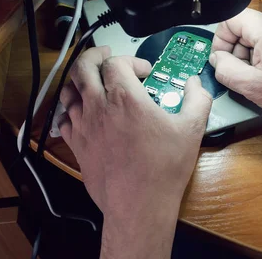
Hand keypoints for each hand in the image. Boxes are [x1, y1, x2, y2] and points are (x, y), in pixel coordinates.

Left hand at [56, 46, 211, 258]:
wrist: (138, 205)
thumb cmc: (165, 166)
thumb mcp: (191, 129)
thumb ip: (197, 99)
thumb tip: (195, 82)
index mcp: (125, 97)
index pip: (116, 62)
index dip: (131, 61)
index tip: (145, 73)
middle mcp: (98, 106)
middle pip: (82, 67)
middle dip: (94, 56)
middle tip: (106, 56)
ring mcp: (83, 126)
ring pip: (69, 91)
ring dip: (80, 80)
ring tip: (92, 81)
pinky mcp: (76, 145)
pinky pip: (64, 118)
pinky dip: (72, 109)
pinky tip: (84, 113)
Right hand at [209, 9, 261, 124]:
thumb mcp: (251, 86)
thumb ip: (225, 69)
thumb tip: (217, 59)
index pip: (230, 19)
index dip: (221, 40)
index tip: (223, 59)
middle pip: (244, 26)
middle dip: (237, 50)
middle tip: (244, 72)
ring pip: (257, 33)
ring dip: (252, 52)